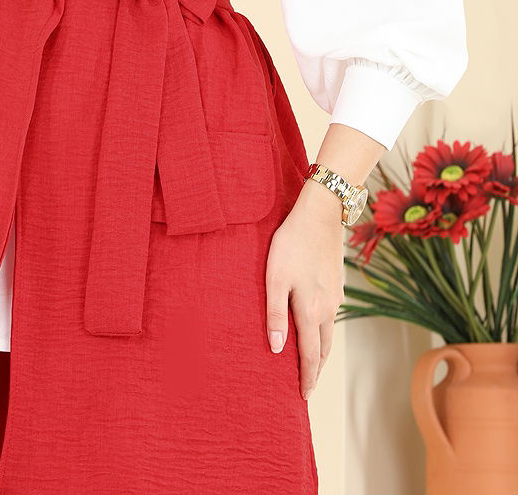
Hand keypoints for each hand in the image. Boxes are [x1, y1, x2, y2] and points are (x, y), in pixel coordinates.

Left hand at [265, 183, 345, 399]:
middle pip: (323, 348)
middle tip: (307, 387)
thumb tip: (276, 350)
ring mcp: (335, 295)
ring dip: (321, 351)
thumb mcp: (275, 277)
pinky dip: (324, 330)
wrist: (321, 213)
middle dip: (316, 370)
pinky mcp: (337, 282)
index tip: (303, 398)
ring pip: (329, 332)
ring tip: (312, 363)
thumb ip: (275, 313)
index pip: (311, 355)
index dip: (307, 378)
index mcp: (311, 310)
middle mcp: (328, 308)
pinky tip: (317, 326)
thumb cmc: (291, 243)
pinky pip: (331, 315)